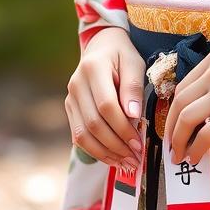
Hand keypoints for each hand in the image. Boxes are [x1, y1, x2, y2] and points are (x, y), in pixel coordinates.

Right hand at [65, 26, 144, 166]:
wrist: (101, 46)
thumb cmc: (122, 54)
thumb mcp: (134, 62)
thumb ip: (133, 86)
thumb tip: (133, 116)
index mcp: (93, 68)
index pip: (106, 106)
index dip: (123, 128)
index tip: (139, 143)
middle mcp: (76, 84)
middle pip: (94, 123)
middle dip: (116, 145)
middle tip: (135, 158)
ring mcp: (70, 97)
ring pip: (83, 135)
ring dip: (105, 153)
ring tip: (126, 163)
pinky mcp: (70, 109)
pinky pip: (79, 136)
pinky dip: (96, 151)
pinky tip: (113, 158)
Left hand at [163, 44, 209, 165]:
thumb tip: (200, 101)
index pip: (184, 84)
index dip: (173, 108)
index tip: (172, 123)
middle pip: (180, 102)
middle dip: (170, 127)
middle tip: (170, 144)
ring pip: (187, 119)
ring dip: (178, 141)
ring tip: (179, 155)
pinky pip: (205, 136)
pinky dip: (196, 149)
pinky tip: (196, 157)